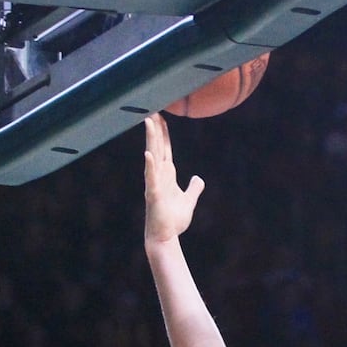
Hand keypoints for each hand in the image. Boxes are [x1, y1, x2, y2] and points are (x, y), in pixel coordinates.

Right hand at [143, 113, 204, 243]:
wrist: (166, 237)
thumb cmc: (174, 220)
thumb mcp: (188, 201)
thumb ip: (193, 188)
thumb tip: (198, 179)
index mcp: (167, 175)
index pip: (165, 149)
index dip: (164, 133)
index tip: (161, 116)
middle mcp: (159, 176)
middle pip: (157, 147)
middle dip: (155, 128)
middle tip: (152, 109)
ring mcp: (155, 184)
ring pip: (152, 157)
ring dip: (151, 139)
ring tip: (148, 122)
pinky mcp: (154, 195)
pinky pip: (151, 178)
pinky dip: (150, 166)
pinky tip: (148, 154)